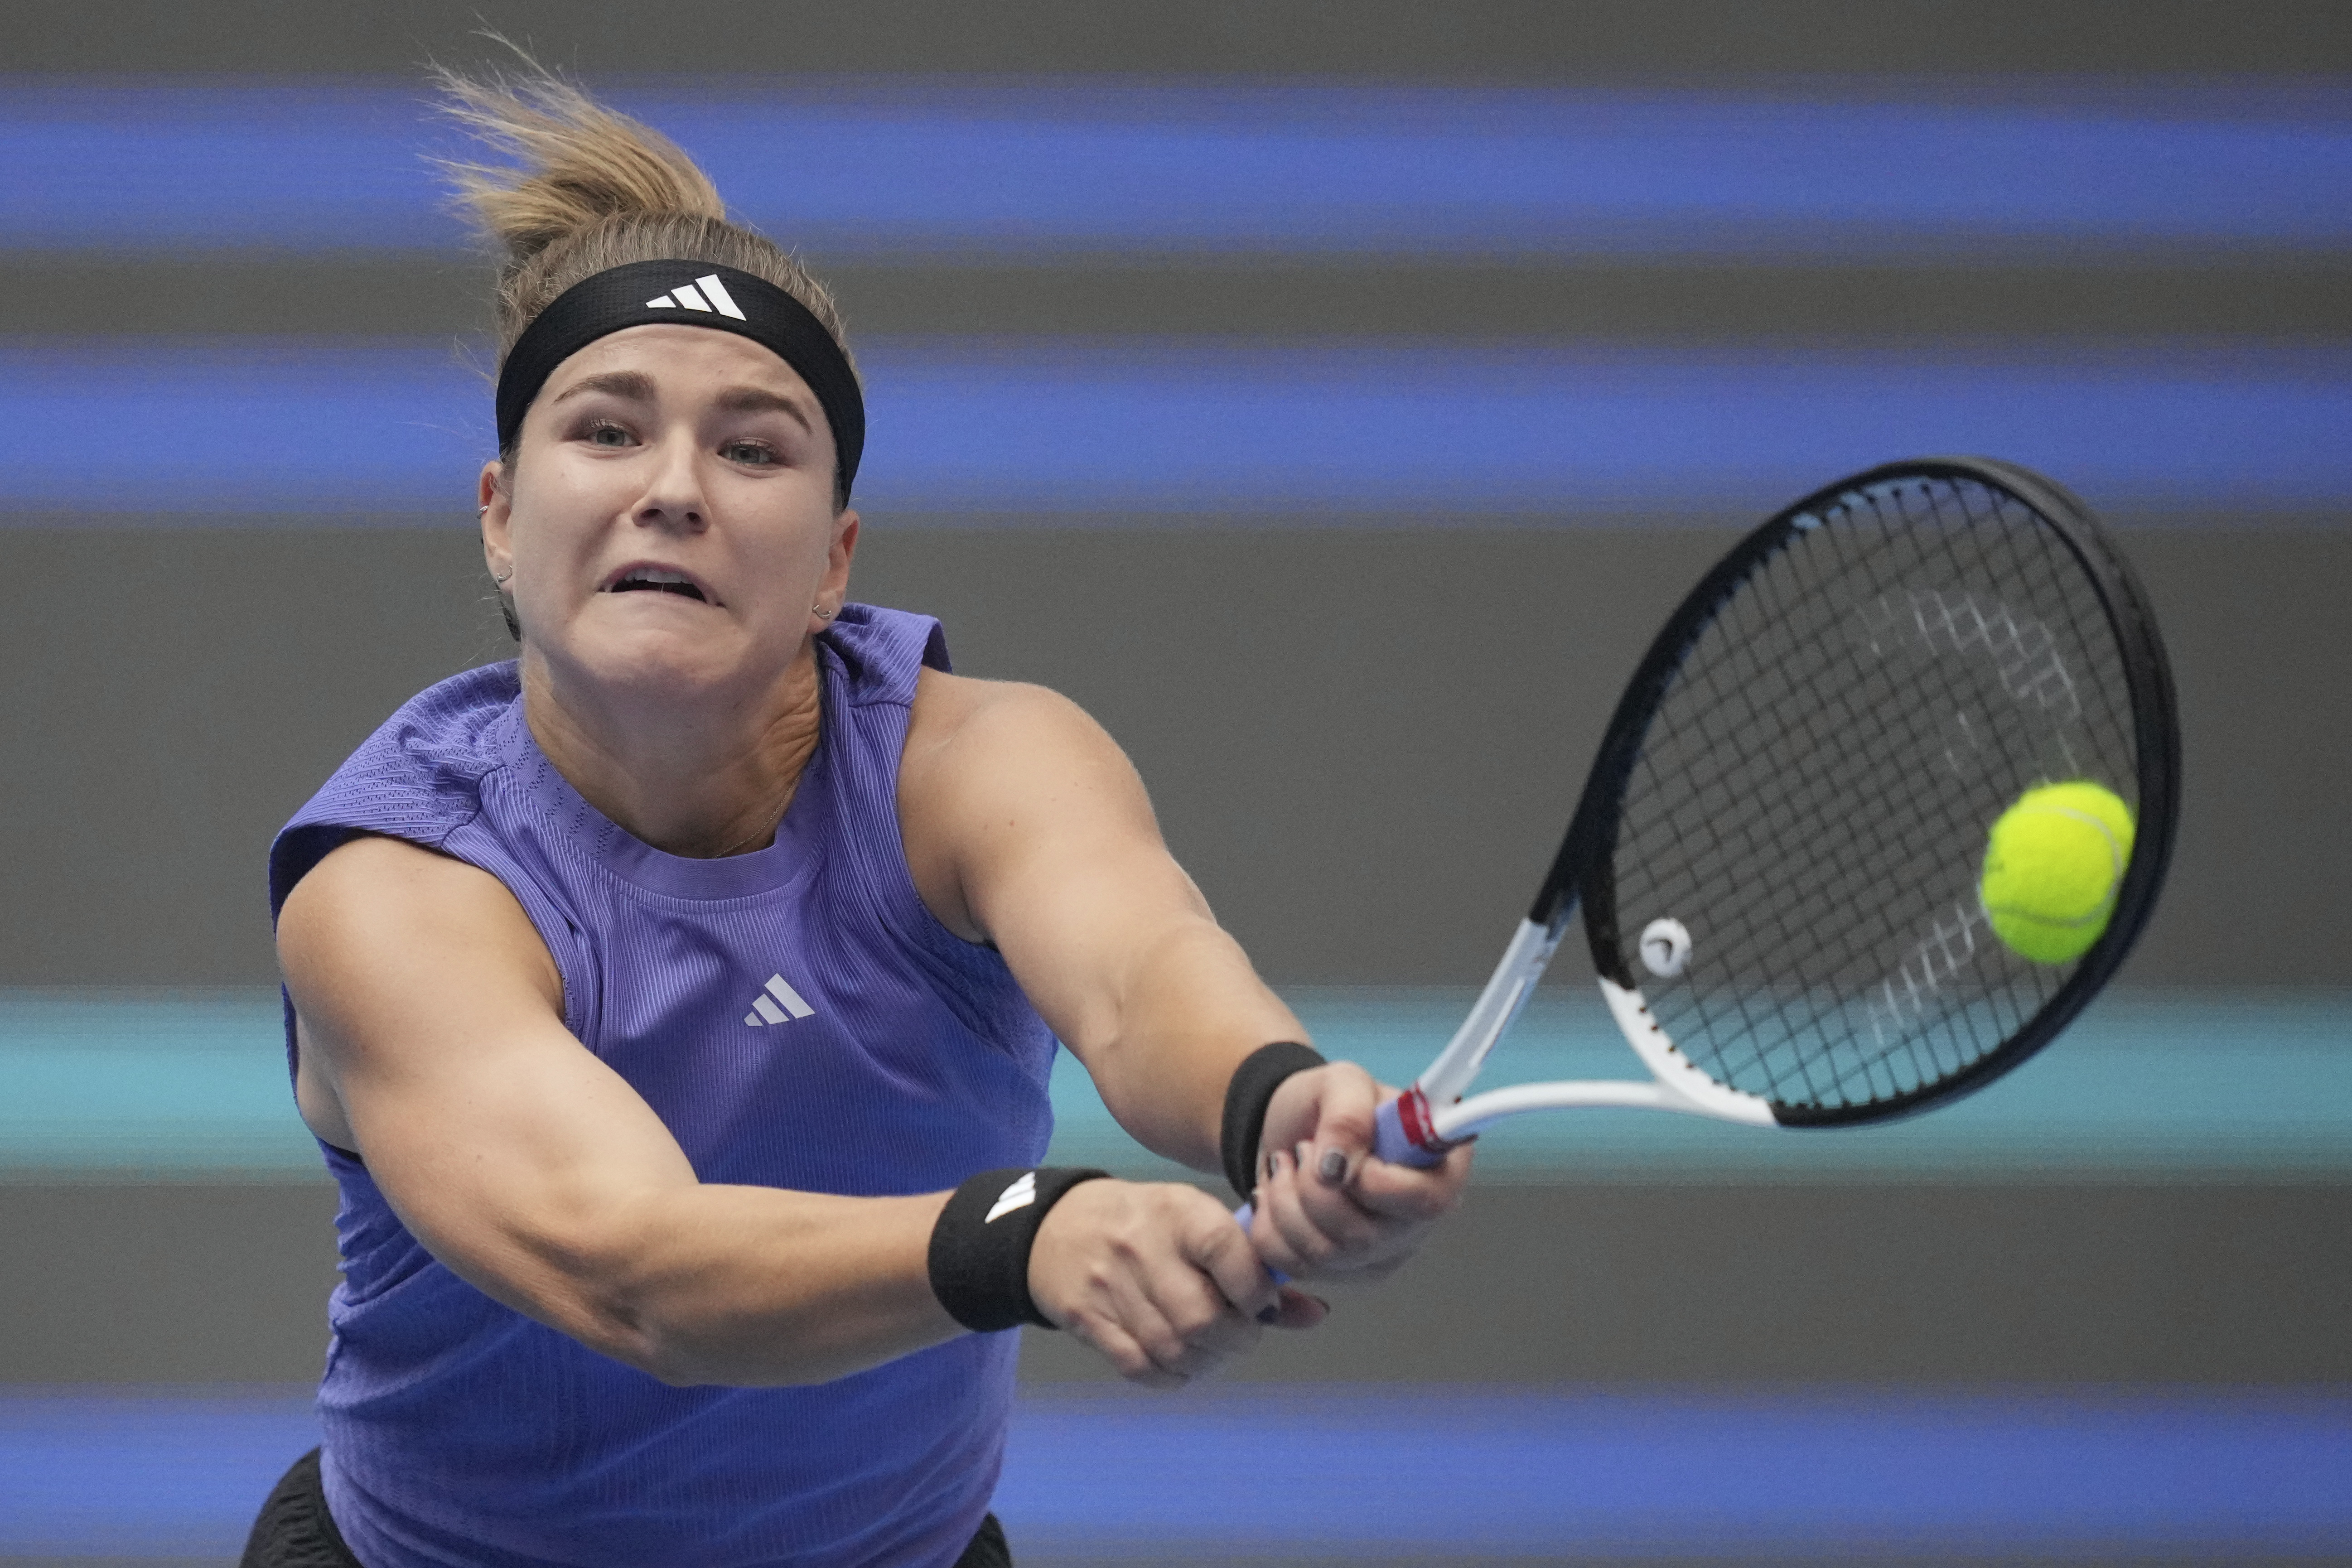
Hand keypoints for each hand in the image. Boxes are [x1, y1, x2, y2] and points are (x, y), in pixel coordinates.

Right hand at [1027, 1178, 1325, 1387]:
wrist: (1059, 1225)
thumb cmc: (1148, 1225)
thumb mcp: (1199, 1222)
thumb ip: (1255, 1268)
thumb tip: (1314, 1314)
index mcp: (1179, 1212)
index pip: (1229, 1253)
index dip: (1257, 1292)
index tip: (1263, 1305)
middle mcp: (1142, 1247)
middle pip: (1202, 1319)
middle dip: (1236, 1340)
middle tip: (1242, 1335)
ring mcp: (1110, 1286)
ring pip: (1174, 1349)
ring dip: (1207, 1362)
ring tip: (1213, 1349)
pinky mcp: (1088, 1320)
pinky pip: (1140, 1367)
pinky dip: (1171, 1375)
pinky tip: (1182, 1361)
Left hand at [1246, 1062, 1471, 1281]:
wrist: (1291, 1130)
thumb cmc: (1330, 1105)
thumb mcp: (1341, 1082)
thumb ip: (1348, 1113)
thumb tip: (1337, 1167)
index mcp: (1440, 1170)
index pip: (1426, 1202)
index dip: (1374, 1184)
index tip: (1334, 1153)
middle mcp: (1417, 1221)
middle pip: (1364, 1237)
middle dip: (1311, 1189)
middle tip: (1301, 1149)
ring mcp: (1380, 1254)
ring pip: (1323, 1255)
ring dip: (1285, 1202)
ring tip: (1285, 1166)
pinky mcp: (1341, 1273)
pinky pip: (1293, 1266)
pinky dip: (1269, 1226)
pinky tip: (1276, 1195)